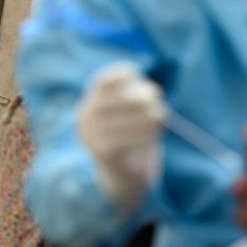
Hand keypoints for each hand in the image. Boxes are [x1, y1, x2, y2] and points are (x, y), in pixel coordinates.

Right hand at [76, 62, 164, 205]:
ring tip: (161, 117)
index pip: (100, 83)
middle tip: (158, 99)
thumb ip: (135, 99)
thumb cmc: (130, 136)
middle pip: (115, 99)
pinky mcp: (103, 154)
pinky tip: (156, 133)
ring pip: (124, 119)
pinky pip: (127, 139)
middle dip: (140, 96)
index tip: (134, 71)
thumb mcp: (129, 114)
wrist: (123, 174)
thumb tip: (150, 92)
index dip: (116, 74)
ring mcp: (91, 137)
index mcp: (89, 105)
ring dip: (147, 116)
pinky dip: (145, 133)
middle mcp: (85, 119)